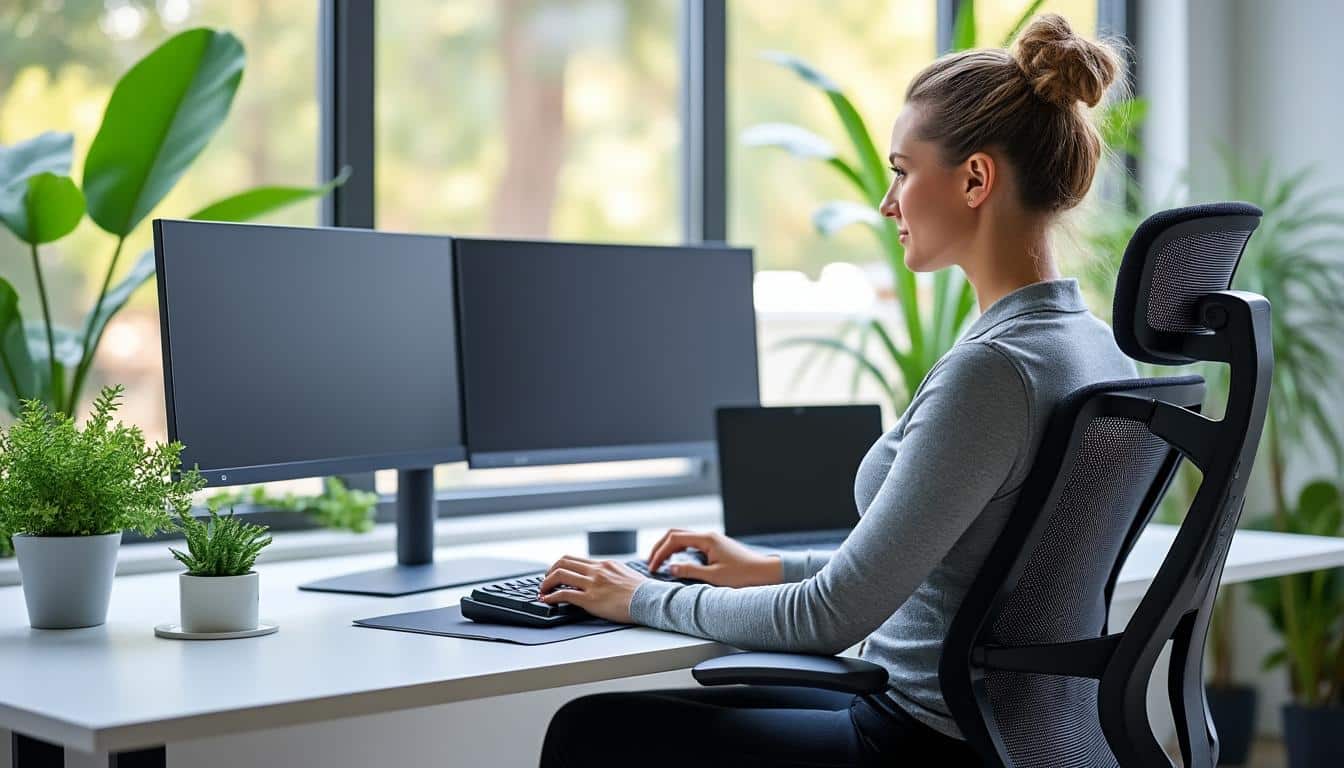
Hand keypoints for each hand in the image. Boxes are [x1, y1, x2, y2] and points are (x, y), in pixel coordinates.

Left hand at [537, 555, 644, 622]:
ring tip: (543, 591)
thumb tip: (605, 578)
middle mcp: (596, 570)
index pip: (575, 559)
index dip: (560, 565)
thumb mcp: (625, 573)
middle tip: (546, 580)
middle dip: (550, 571)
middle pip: (563, 562)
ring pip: (560, 575)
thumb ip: (611, 573)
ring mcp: (592, 584)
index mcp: (604, 564)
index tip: (556, 572)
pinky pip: (564, 594)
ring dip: (547, 583)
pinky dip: (552, 596)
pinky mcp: (590, 599)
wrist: (650, 599)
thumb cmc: (642, 591)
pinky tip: (548, 600)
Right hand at [645, 529, 782, 586]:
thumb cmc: (743, 575)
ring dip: (669, 549)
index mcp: (706, 539)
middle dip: (660, 548)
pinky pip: (692, 545)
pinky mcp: (716, 547)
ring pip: (683, 539)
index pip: (674, 539)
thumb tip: (670, 568)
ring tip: (660, 565)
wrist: (766, 573)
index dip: (659, 552)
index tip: (652, 567)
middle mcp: (708, 536)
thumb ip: (689, 571)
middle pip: (675, 535)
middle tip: (651, 564)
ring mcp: (712, 540)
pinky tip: (677, 564)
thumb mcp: (714, 576)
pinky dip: (680, 552)